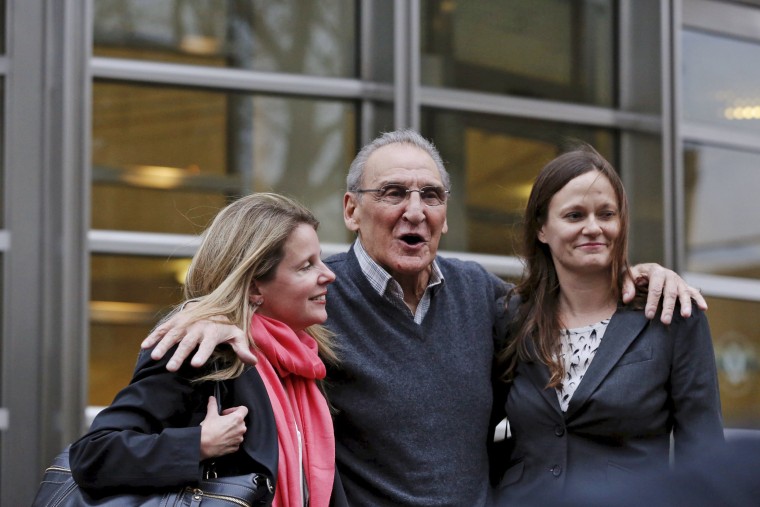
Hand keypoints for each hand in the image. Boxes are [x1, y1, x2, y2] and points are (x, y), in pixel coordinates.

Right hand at [141, 312, 255, 371]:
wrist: (213, 304)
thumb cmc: (226, 326)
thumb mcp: (237, 335)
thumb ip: (242, 349)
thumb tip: (253, 362)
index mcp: (213, 332)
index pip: (208, 344)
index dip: (202, 354)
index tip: (195, 364)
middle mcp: (197, 327)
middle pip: (187, 343)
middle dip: (179, 355)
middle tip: (171, 368)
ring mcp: (185, 323)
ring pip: (172, 335)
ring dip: (163, 346)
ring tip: (155, 358)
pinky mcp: (175, 321)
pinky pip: (163, 329)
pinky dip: (154, 336)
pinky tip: (144, 347)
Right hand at [199, 396, 247, 459]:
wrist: (202, 446)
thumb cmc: (207, 430)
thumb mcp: (210, 415)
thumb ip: (213, 405)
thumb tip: (212, 399)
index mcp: (237, 419)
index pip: (244, 409)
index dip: (235, 409)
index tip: (227, 413)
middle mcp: (241, 429)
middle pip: (241, 421)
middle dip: (233, 420)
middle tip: (223, 421)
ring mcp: (239, 439)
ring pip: (239, 431)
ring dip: (232, 430)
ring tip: (222, 431)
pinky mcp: (235, 448)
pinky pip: (236, 441)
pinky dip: (231, 440)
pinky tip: (222, 439)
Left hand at [622, 263, 707, 324]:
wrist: (645, 270)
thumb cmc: (635, 275)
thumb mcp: (627, 276)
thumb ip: (627, 286)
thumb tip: (627, 299)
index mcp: (655, 271)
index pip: (655, 288)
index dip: (652, 302)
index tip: (649, 315)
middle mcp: (669, 274)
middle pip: (670, 292)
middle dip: (668, 307)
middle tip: (665, 321)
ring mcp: (678, 280)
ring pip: (683, 292)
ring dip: (685, 304)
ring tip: (686, 316)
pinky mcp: (684, 285)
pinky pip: (694, 292)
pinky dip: (699, 299)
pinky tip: (704, 308)